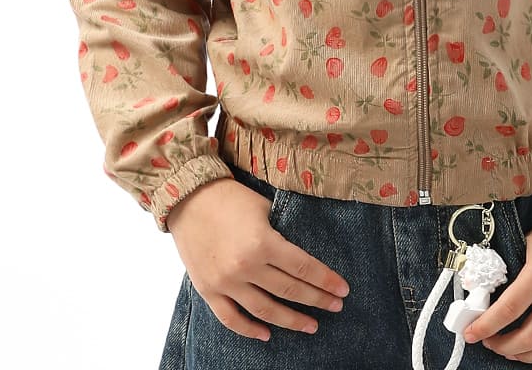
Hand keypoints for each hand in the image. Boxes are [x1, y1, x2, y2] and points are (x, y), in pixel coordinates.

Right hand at [166, 178, 350, 340]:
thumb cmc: (231, 198)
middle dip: (317, 300)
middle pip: (289, 290)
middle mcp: (245, 266)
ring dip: (291, 321)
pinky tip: (267, 334)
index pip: (303, 267)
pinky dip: (250, 330)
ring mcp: (225, 282)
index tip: (343, 289)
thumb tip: (303, 255)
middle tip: (336, 306)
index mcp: (263, 242)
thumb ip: (282, 234)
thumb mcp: (264, 208)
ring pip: (264, 310)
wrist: (189, 198)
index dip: (325, 280)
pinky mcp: (208, 290)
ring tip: (311, 326)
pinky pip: (231, 319)